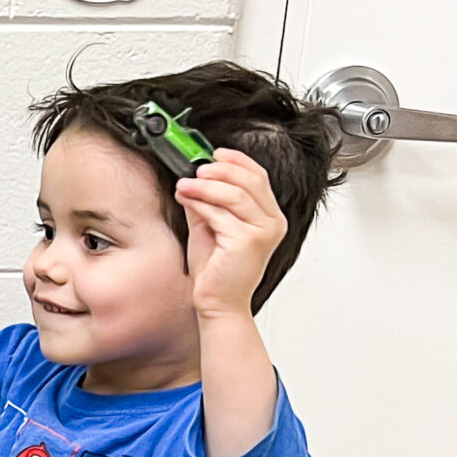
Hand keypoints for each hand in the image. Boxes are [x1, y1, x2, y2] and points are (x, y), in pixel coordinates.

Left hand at [176, 148, 287, 319]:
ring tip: (185, 184)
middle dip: (221, 170)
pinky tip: (186, 200)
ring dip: (206, 186)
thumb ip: (207, 203)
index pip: (259, 177)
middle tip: (197, 169)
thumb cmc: (216, 271)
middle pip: (250, 181)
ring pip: (235, 194)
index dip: (237, 161)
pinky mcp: (247, 241)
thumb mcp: (211, 227)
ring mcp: (263, 232)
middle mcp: (272, 223)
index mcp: (269, 217)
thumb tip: (194, 178)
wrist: (217, 303)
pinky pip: (221, 214)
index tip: (216, 153)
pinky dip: (201, 203)